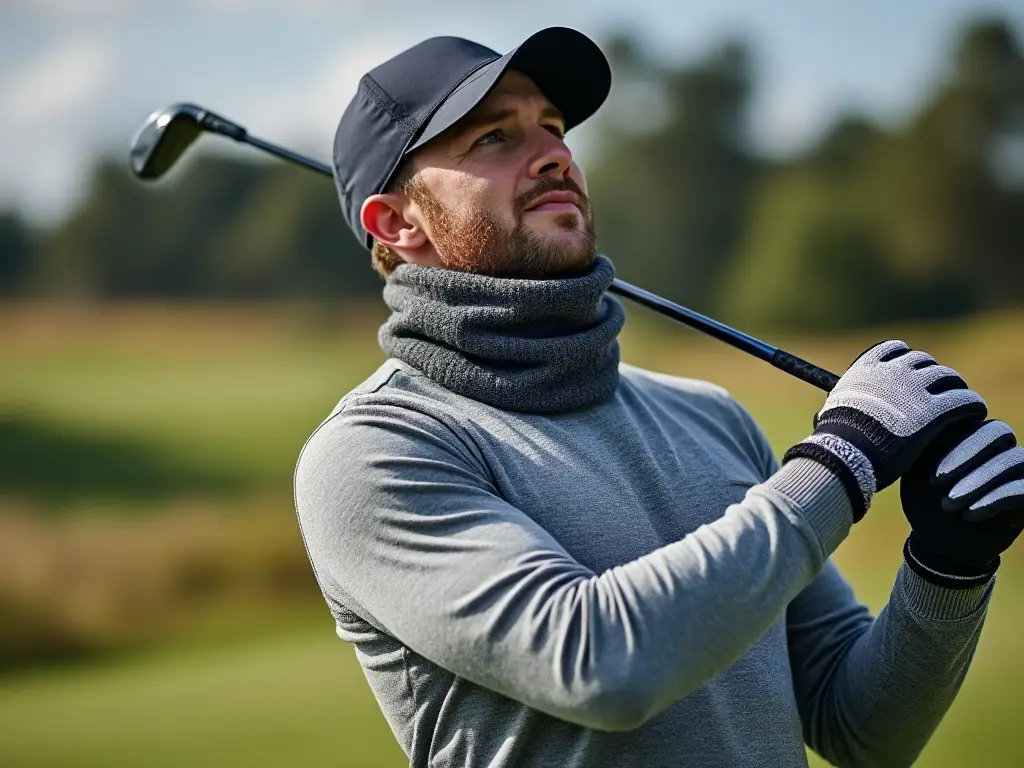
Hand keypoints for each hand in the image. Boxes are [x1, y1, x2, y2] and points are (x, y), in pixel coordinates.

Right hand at [783, 340, 986, 520]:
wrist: (846, 455)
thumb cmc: (835, 442)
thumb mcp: (830, 412)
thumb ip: (842, 405)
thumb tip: (825, 415)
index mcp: (867, 368)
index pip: (894, 349)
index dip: (905, 360)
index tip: (910, 373)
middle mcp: (893, 371)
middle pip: (923, 362)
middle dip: (931, 376)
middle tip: (938, 392)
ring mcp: (917, 388)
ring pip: (947, 378)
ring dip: (954, 388)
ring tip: (960, 403)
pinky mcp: (937, 410)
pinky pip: (964, 400)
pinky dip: (971, 405)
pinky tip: (974, 413)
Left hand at [902, 418, 1023, 588]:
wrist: (937, 539)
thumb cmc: (922, 499)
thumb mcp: (915, 473)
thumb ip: (921, 444)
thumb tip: (914, 419)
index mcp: (969, 432)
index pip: (972, 417)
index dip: (951, 441)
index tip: (927, 472)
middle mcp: (996, 446)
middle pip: (998, 432)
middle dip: (967, 455)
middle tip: (936, 483)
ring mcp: (1015, 469)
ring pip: (1013, 459)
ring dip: (979, 480)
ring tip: (948, 504)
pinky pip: (1022, 488)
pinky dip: (994, 500)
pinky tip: (969, 514)